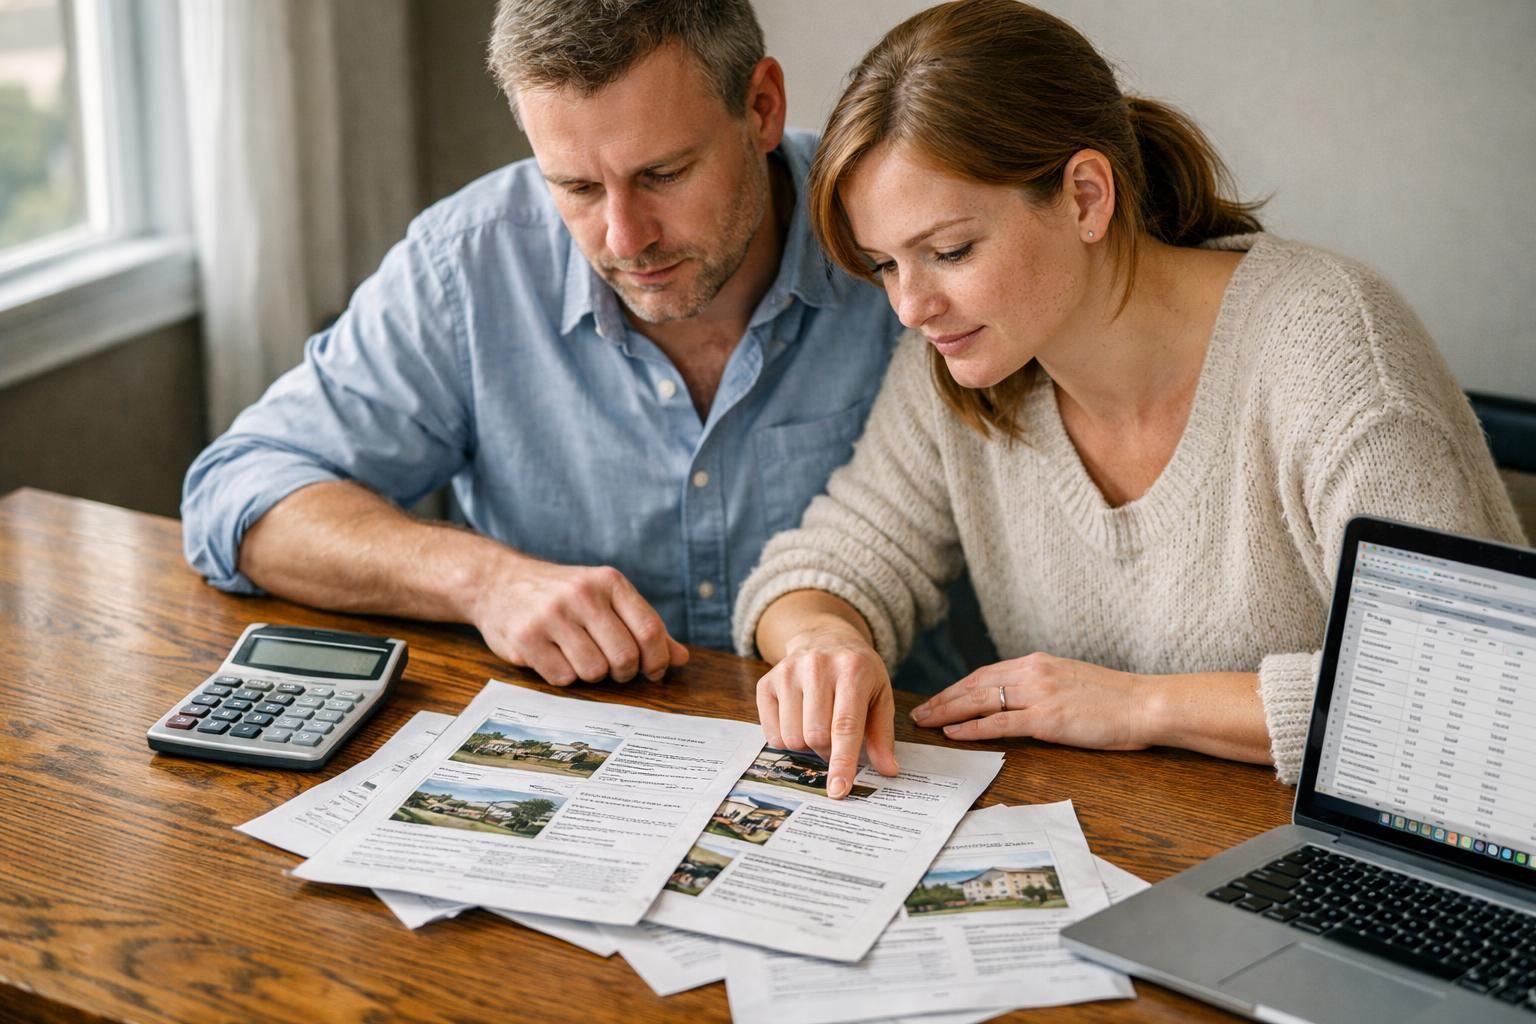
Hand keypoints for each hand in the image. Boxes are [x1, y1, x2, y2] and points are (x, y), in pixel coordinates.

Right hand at [473, 555, 687, 685]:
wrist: (498, 582)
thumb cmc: (563, 595)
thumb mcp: (605, 598)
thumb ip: (644, 626)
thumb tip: (682, 658)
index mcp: (609, 582)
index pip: (650, 631)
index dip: (658, 660)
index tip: (653, 672)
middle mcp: (582, 595)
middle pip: (625, 657)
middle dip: (624, 673)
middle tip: (613, 669)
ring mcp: (551, 616)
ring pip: (594, 672)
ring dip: (592, 675)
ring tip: (580, 657)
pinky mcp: (526, 638)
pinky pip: (563, 678)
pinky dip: (564, 676)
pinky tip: (555, 657)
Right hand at [755, 624, 899, 797]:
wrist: (825, 637)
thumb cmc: (857, 672)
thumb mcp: (880, 695)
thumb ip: (882, 735)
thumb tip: (888, 770)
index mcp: (852, 670)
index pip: (845, 726)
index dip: (842, 762)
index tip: (838, 790)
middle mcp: (817, 667)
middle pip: (815, 736)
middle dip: (827, 752)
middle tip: (835, 742)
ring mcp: (788, 672)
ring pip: (792, 737)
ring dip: (806, 746)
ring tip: (818, 727)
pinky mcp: (766, 682)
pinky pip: (771, 733)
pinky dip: (786, 740)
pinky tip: (798, 721)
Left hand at [911, 652, 1150, 749]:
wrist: (1145, 703)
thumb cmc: (1114, 699)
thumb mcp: (1071, 681)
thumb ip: (1043, 686)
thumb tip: (1019, 700)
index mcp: (1038, 663)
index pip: (985, 674)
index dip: (957, 688)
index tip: (939, 699)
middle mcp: (1033, 673)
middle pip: (975, 685)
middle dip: (944, 699)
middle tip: (920, 713)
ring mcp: (1039, 694)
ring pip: (980, 701)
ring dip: (948, 712)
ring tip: (926, 722)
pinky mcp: (1048, 718)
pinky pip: (1000, 723)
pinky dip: (973, 728)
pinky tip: (954, 733)